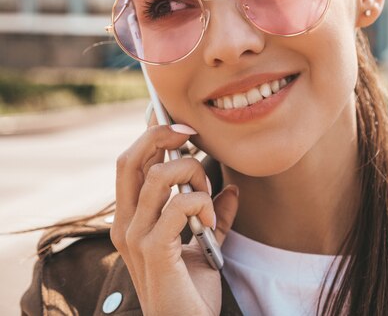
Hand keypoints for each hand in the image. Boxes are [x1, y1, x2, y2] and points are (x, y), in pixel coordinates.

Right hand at [110, 124, 238, 315]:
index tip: (181, 127)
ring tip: (207, 197)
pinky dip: (200, 204)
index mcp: (132, 219)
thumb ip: (215, 216)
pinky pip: (176, 206)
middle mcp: (125, 224)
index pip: (129, 164)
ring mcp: (134, 238)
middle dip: (160, 136)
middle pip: (129, 159)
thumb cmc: (192, 290)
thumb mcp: (205, 245)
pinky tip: (209, 221)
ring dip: (191, 175)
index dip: (151, 136)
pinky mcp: (152, 251)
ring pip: (157, 176)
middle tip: (193, 137)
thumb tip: (232, 188)